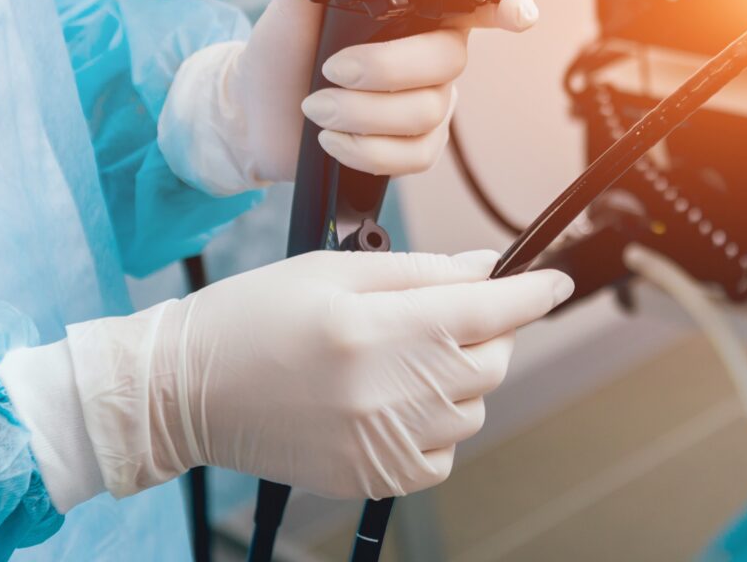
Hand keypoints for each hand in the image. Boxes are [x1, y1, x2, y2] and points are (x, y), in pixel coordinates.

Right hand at [65, 250, 573, 500]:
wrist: (190, 389)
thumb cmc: (258, 315)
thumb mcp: (338, 269)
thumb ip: (422, 270)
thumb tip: (487, 268)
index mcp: (379, 329)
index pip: (487, 311)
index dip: (532, 293)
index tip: (556, 282)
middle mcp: (388, 394)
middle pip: (490, 361)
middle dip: (490, 328)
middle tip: (452, 310)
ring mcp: (382, 444)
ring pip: (472, 407)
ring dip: (461, 374)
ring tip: (408, 353)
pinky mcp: (372, 478)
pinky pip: (443, 452)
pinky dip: (437, 421)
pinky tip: (395, 396)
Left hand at [240, 0, 537, 180]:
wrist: (257, 112)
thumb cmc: (283, 51)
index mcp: (415, 9)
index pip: (473, 2)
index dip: (504, 5)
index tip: (519, 13)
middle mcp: (430, 52)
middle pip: (448, 60)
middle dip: (389, 68)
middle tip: (334, 69)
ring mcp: (427, 101)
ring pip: (428, 110)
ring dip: (364, 112)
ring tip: (317, 106)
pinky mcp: (412, 144)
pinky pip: (415, 154)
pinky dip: (369, 150)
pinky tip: (334, 139)